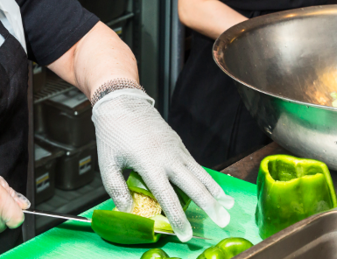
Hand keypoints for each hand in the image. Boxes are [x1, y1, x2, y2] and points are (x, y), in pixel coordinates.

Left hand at [92, 89, 234, 241]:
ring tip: (229, 205)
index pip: (167, 197)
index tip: (185, 234)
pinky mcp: (178, 142)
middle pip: (194, 185)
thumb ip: (116, 188)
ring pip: (200, 173)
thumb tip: (127, 210)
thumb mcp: (107, 163)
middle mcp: (168, 157)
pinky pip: (195, 163)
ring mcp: (175, 148)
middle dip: (209, 205)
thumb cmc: (113, 133)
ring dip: (215, 190)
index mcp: (149, 164)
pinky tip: (212, 186)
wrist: (121, 102)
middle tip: (222, 221)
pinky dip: (206, 176)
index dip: (177, 218)